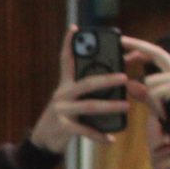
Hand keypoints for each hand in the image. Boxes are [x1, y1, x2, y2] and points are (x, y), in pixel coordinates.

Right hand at [31, 26, 128, 154]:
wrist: (43, 140)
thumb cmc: (64, 116)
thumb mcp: (72, 99)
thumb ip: (89, 88)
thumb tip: (117, 77)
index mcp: (65, 85)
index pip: (65, 60)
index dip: (68, 44)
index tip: (75, 28)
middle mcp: (62, 94)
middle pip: (86, 83)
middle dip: (107, 79)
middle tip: (124, 77)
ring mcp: (61, 111)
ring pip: (89, 106)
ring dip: (109, 106)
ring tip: (126, 105)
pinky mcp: (63, 127)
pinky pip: (84, 131)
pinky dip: (99, 136)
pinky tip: (110, 139)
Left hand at [119, 35, 169, 109]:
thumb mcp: (154, 101)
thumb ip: (143, 92)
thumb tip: (130, 85)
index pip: (156, 53)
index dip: (141, 46)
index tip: (124, 41)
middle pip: (156, 52)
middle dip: (138, 46)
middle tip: (121, 41)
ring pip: (150, 80)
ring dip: (149, 95)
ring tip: (160, 106)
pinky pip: (153, 92)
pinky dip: (153, 102)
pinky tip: (164, 108)